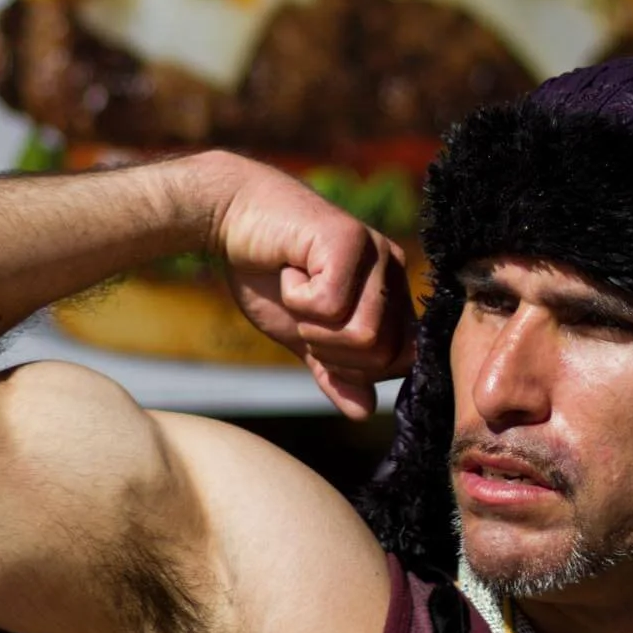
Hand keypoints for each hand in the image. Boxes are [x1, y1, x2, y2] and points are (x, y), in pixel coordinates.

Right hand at [207, 155, 417, 419]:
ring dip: (313, 326)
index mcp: (390, 294)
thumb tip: (364, 412)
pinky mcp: (349, 238)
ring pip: (362, 334)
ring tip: (296, 290)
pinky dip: (296, 299)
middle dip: (330, 350)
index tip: (318, 342)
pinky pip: (331, 305)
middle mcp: (392, 271)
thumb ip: (334, 371)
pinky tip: (289, 271)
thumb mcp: (303, 334)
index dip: (357, 369)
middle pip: (382, 354)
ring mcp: (375, 252)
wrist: (231, 219)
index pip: (401, 361)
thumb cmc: (267, 273)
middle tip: (303, 312)